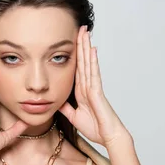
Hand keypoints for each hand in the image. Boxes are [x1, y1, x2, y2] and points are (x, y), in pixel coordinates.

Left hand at [59, 26, 130, 147]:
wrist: (108, 137)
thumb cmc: (95, 128)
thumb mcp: (74, 116)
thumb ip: (65, 108)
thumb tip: (55, 101)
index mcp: (81, 91)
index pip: (77, 68)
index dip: (75, 54)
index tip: (72, 41)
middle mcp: (88, 86)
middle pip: (83, 61)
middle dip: (81, 45)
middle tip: (80, 28)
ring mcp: (93, 87)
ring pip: (88, 63)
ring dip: (86, 48)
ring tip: (85, 32)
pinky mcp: (97, 92)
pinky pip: (94, 74)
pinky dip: (92, 62)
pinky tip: (92, 50)